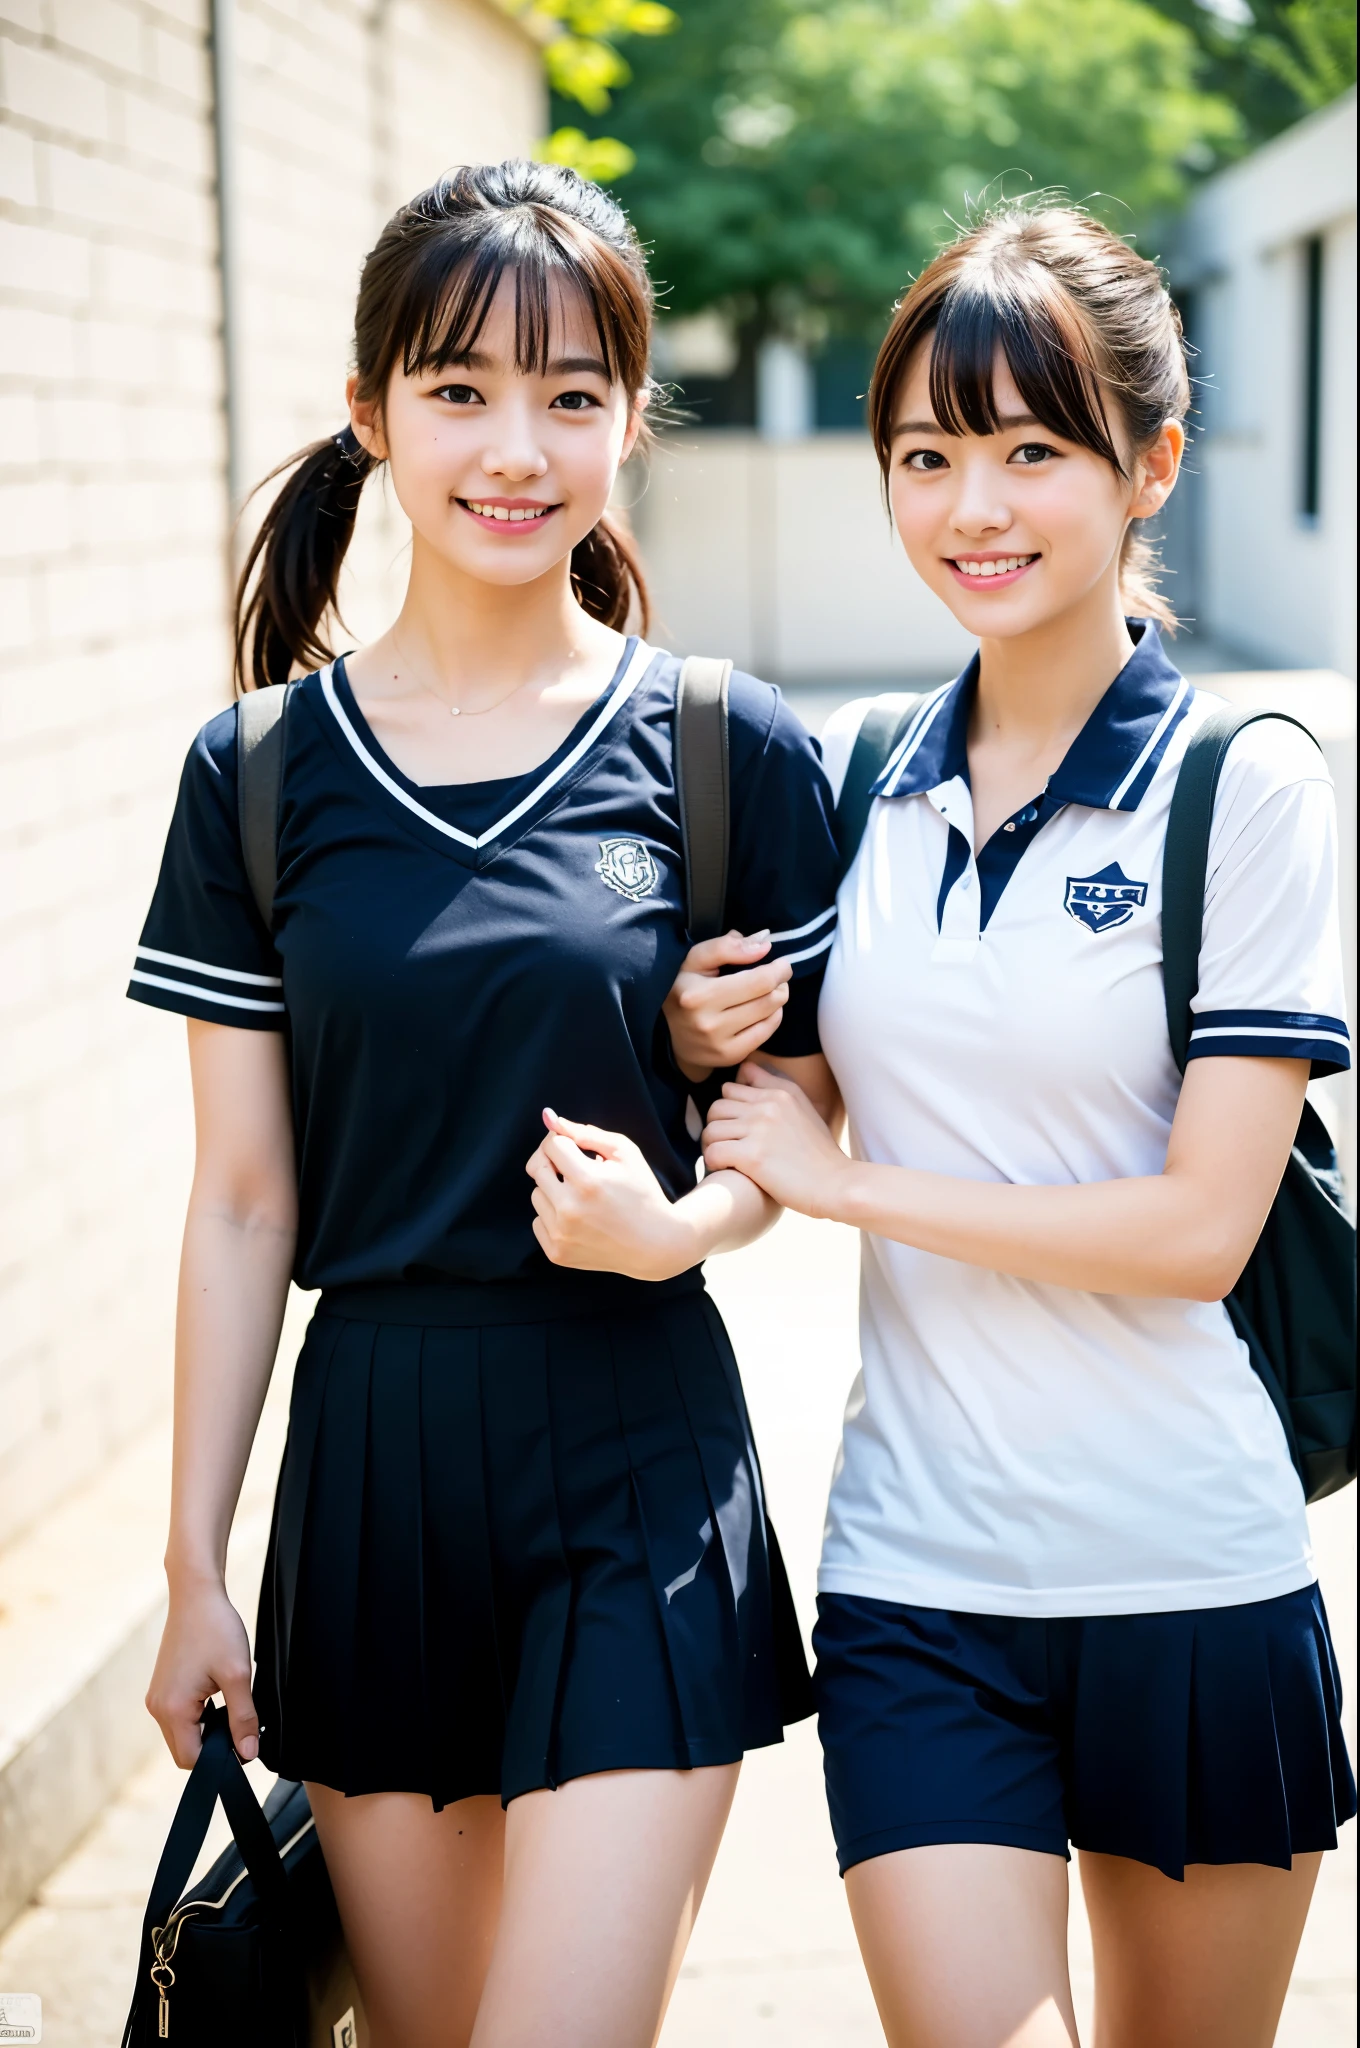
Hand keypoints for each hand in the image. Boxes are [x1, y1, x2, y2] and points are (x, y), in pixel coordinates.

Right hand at [146, 1573, 259, 1768]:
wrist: (196, 1596)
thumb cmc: (215, 1629)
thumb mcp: (238, 1674)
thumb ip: (243, 1717)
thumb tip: (248, 1753)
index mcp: (173, 1709)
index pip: (192, 1760)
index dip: (219, 1758)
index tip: (243, 1743)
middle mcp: (157, 1708)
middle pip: (184, 1751)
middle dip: (212, 1746)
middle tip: (239, 1721)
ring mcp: (156, 1698)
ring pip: (182, 1735)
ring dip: (206, 1730)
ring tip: (228, 1702)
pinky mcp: (161, 1688)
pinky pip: (179, 1717)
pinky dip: (198, 1716)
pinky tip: (216, 1695)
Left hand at [526, 1109, 698, 1280]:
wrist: (655, 1245)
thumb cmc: (642, 1192)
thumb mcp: (625, 1153)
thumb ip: (585, 1133)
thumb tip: (550, 1119)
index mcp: (587, 1180)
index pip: (552, 1145)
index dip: (563, 1140)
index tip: (575, 1147)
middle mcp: (569, 1209)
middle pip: (537, 1167)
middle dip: (554, 1161)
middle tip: (575, 1168)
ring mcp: (561, 1234)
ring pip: (536, 1195)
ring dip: (554, 1190)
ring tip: (581, 1196)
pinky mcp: (557, 1253)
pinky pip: (538, 1221)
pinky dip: (553, 1216)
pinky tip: (579, 1218)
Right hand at [663, 931, 791, 1080]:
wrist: (673, 1035)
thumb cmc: (687, 988)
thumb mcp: (696, 960)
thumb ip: (726, 947)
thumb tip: (764, 944)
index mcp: (697, 994)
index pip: (758, 980)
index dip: (778, 969)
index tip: (781, 963)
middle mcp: (707, 1023)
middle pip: (769, 998)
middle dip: (781, 983)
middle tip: (779, 976)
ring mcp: (719, 1044)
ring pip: (771, 1015)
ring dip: (778, 998)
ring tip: (772, 990)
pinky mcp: (730, 1057)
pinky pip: (766, 1033)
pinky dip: (773, 1017)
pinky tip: (765, 1010)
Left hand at [702, 1062, 851, 1217]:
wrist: (836, 1184)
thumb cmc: (819, 1154)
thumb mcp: (804, 1109)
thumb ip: (775, 1088)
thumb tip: (745, 1069)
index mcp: (781, 1092)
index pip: (733, 1086)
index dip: (730, 1108)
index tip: (737, 1126)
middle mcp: (768, 1105)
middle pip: (717, 1106)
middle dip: (718, 1127)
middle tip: (727, 1145)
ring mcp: (759, 1129)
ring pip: (711, 1128)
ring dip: (712, 1146)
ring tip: (725, 1159)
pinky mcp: (752, 1155)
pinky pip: (713, 1152)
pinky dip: (714, 1163)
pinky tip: (727, 1170)